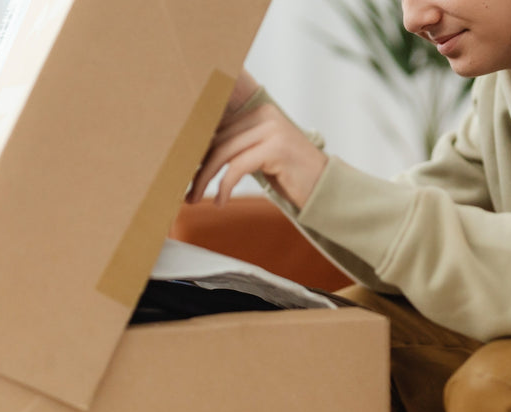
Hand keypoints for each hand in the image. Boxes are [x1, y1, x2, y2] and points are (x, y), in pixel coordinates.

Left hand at [187, 101, 327, 207]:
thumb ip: (239, 147)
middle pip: (218, 140)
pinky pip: (237, 167)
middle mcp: (266, 114)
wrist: (327, 190)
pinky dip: (224, 186)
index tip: (183, 172)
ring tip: (194, 198)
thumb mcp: (263, 156)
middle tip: (186, 192)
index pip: (219, 129)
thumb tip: (199, 154)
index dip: (198, 152)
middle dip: (198, 168)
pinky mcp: (276, 147)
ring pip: (223, 153)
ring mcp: (272, 129)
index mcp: (261, 112)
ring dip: (204, 179)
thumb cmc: (292, 177)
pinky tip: (219, 201)